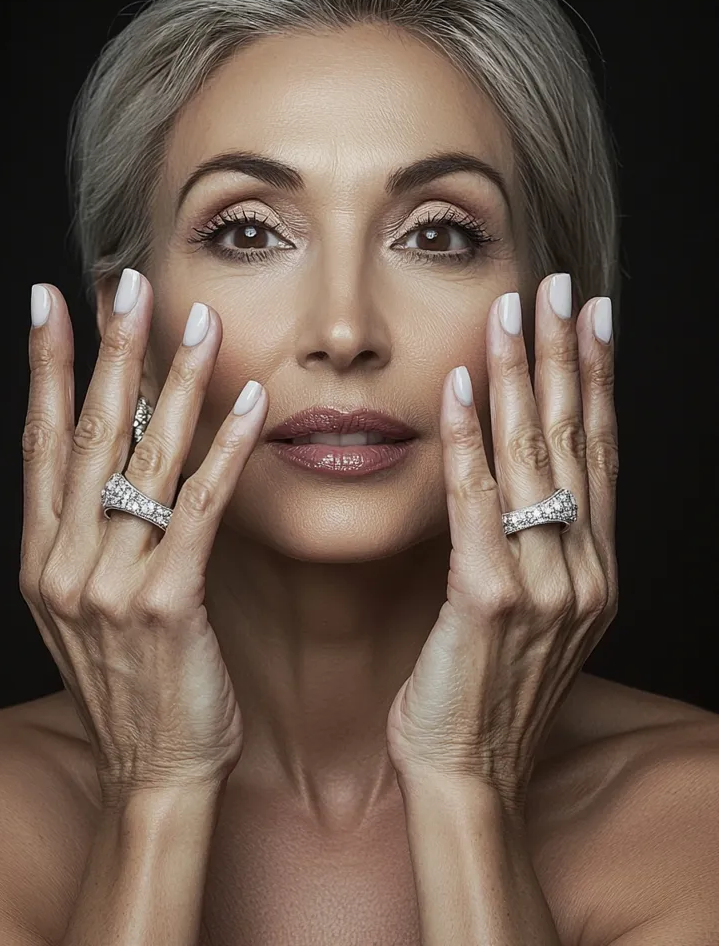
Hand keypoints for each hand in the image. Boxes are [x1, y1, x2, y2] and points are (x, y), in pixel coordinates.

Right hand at [19, 272, 266, 807]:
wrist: (155, 770)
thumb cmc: (134, 685)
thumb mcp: (90, 608)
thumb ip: (90, 538)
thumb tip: (115, 461)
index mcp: (42, 558)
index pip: (38, 443)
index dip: (41, 367)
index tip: (49, 303)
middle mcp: (66, 563)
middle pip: (87, 433)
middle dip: (108, 351)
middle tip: (125, 283)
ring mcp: (111, 584)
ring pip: (144, 460)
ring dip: (173, 382)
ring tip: (196, 320)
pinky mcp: (168, 604)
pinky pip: (199, 509)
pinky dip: (225, 451)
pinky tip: (248, 402)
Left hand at [385, 275, 617, 814]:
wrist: (468, 772)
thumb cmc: (487, 693)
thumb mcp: (531, 615)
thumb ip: (535, 548)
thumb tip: (515, 482)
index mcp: (593, 570)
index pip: (599, 453)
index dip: (597, 380)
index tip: (592, 319)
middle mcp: (582, 569)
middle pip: (574, 440)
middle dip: (564, 356)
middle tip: (558, 288)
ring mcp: (543, 584)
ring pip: (532, 459)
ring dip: (519, 377)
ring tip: (510, 313)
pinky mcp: (489, 598)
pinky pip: (478, 502)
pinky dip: (469, 441)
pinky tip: (462, 387)